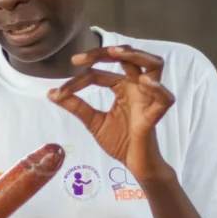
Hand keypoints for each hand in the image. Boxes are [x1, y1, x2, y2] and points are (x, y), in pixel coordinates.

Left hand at [49, 45, 174, 180]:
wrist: (134, 165)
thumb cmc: (120, 141)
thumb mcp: (93, 122)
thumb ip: (76, 106)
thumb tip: (52, 93)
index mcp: (122, 87)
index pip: (100, 74)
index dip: (79, 79)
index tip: (60, 92)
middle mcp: (136, 87)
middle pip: (129, 58)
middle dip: (107, 53)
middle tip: (84, 58)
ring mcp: (148, 98)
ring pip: (154, 66)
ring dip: (138, 55)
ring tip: (117, 53)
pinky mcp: (155, 115)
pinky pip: (165, 98)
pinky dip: (158, 88)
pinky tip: (145, 81)